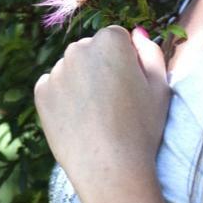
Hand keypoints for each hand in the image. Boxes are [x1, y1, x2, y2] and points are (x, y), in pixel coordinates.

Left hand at [34, 25, 170, 202]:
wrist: (110, 168)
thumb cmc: (141, 128)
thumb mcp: (160, 87)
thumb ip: (151, 52)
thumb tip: (137, 34)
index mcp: (110, 41)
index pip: (117, 38)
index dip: (126, 61)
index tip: (130, 85)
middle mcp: (79, 48)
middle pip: (91, 50)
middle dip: (100, 67)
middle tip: (113, 102)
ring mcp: (57, 70)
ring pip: (72, 68)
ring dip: (81, 81)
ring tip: (96, 114)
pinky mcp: (41, 91)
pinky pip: (54, 86)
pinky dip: (63, 97)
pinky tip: (79, 119)